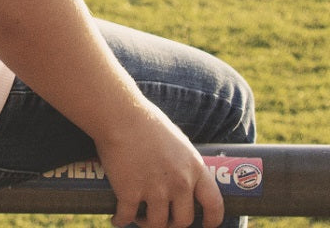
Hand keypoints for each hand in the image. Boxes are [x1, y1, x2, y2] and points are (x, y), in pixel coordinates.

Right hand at [97, 106, 223, 227]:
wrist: (118, 114)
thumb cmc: (144, 119)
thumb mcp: (176, 139)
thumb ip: (183, 161)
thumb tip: (181, 174)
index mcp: (194, 168)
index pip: (214, 204)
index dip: (212, 220)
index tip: (206, 225)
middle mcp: (179, 183)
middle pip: (183, 220)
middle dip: (171, 223)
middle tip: (161, 218)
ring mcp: (155, 190)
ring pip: (157, 224)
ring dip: (147, 223)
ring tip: (138, 217)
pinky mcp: (130, 193)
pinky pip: (127, 217)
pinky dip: (120, 220)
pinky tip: (117, 218)